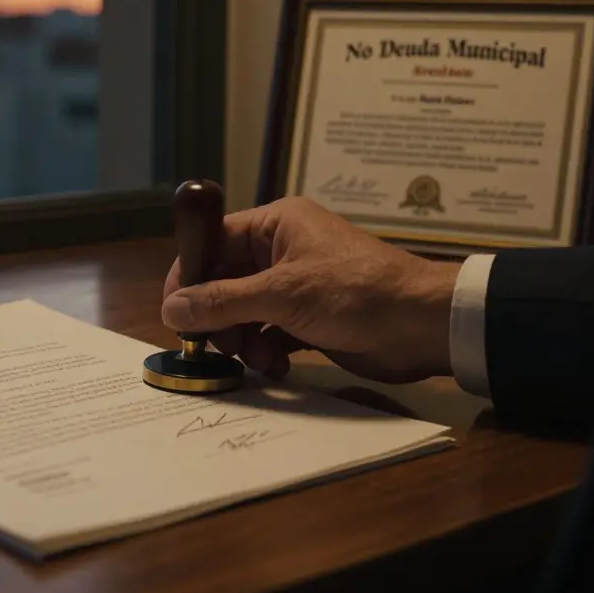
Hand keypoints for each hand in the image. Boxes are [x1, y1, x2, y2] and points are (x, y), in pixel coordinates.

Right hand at [161, 196, 460, 383]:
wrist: (422, 325)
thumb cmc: (353, 292)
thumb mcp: (282, 295)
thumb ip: (222, 302)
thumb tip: (171, 308)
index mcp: (275, 225)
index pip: (213, 242)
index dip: (190, 276)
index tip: (175, 312)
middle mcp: (281, 250)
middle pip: (224, 282)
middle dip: (218, 317)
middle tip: (219, 345)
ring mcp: (295, 286)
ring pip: (244, 312)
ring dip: (243, 339)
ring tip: (259, 358)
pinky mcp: (308, 319)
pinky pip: (268, 332)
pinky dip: (266, 351)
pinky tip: (278, 367)